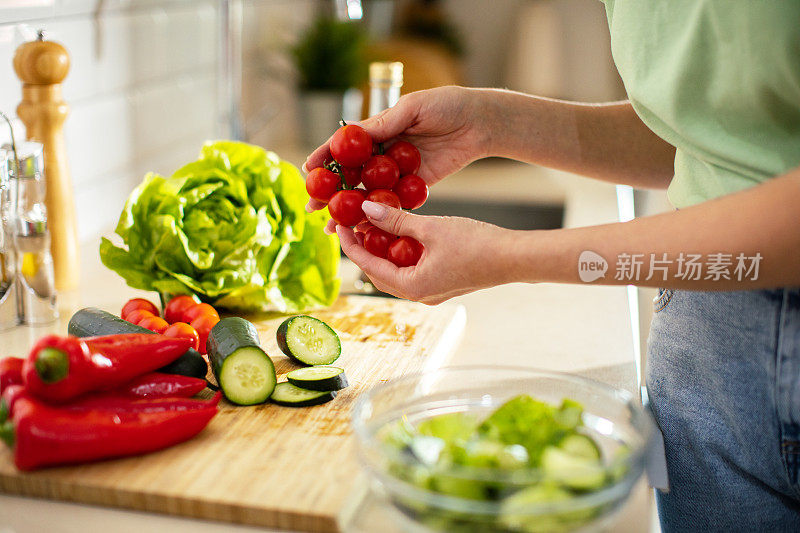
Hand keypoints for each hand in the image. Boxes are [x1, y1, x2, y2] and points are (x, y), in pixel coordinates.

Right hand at [304, 86, 492, 215]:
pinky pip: (393, 203)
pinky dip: (378, 216)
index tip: (308, 171)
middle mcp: (383, 153)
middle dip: (330, 192)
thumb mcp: (413, 107)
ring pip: (367, 194)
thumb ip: (385, 123)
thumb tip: (354, 134)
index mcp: (378, 130)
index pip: (345, 146)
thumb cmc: (447, 105)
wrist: (480, 123)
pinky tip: (363, 229)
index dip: (325, 158)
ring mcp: (397, 172)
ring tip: (330, 226)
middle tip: (312, 207)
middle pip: (350, 175)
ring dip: (349, 210)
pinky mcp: (415, 187)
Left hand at [336, 201, 516, 304]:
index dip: (351, 244)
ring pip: (395, 272)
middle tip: (354, 224)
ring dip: (383, 250)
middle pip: (379, 273)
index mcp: (412, 287)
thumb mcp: (431, 228)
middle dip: (364, 249)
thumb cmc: (477, 244)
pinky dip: (401, 253)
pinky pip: (412, 270)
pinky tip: (401, 233)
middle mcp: (419, 295)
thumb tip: (367, 209)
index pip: (368, 266)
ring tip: (374, 225)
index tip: (340, 225)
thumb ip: (397, 220)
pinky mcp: (442, 284)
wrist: (514, 258)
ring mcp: (431, 291)